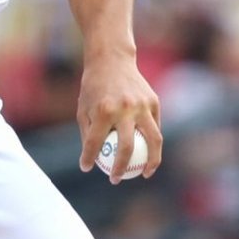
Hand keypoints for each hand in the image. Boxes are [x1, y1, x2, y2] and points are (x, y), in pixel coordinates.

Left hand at [77, 52, 162, 182]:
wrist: (112, 60)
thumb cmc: (93, 87)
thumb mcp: (83, 107)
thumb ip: (88, 133)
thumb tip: (92, 161)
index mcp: (103, 110)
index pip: (95, 143)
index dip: (89, 158)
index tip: (87, 168)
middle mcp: (125, 108)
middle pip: (127, 148)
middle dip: (121, 168)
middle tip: (115, 178)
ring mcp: (142, 105)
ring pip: (153, 140)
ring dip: (152, 162)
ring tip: (145, 174)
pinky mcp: (154, 101)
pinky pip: (155, 126)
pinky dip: (153, 141)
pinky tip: (149, 152)